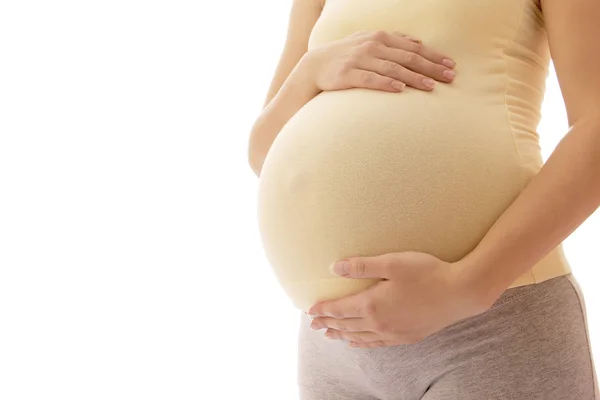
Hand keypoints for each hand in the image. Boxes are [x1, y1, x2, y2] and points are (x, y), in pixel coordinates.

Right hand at [303, 30, 456, 92]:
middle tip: (449, 78)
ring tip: (430, 87)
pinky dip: (385, 83)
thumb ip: (393, 41)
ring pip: (392, 69)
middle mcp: (372, 46)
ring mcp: (359, 60)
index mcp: (380, 37)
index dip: (434, 56)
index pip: (413, 48)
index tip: (451, 66)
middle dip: (431, 68)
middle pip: (407, 58)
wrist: (314, 65)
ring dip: (413, 77)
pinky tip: (399, 89)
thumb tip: (417, 42)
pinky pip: (370, 79)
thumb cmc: (346, 55)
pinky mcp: (347, 75)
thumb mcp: (368, 42)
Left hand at [306, 251, 488, 347]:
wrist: (460, 293)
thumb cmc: (427, 273)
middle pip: (346, 325)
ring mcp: (393, 333)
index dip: (323, 310)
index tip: (309, 311)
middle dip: (328, 324)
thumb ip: (362, 266)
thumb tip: (334, 267)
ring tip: (330, 335)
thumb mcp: (392, 263)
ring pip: (360, 337)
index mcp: (372, 304)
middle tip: (313, 324)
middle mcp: (379, 323)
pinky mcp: (407, 337)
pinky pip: (377, 344)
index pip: (339, 309)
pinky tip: (358, 342)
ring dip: (342, 335)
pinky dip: (362, 343)